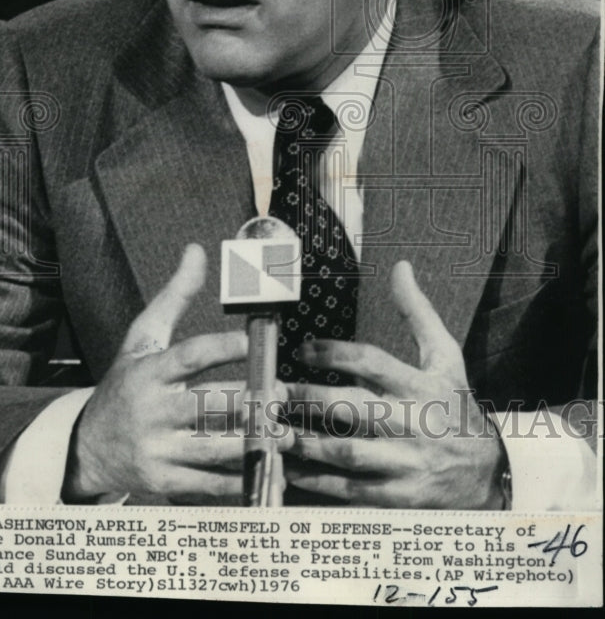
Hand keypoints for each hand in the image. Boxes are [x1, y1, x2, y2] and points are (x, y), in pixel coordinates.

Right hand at [63, 244, 290, 502]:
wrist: (86, 445)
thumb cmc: (124, 385)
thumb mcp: (141, 337)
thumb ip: (174, 296)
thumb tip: (197, 251)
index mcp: (149, 373)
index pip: (190, 358)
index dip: (225, 349)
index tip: (257, 343)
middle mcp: (152, 412)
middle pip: (208, 406)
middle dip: (251, 401)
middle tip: (283, 393)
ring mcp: (157, 450)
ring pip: (214, 447)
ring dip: (254, 441)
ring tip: (286, 432)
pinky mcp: (163, 482)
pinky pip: (208, 484)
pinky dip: (239, 480)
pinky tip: (266, 471)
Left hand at [285, 261, 505, 507]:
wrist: (490, 471)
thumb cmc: (457, 406)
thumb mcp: (445, 356)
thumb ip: (418, 312)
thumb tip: (401, 268)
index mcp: (421, 385)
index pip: (372, 363)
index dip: (334, 353)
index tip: (302, 349)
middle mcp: (413, 422)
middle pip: (355, 408)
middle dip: (311, 399)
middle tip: (277, 392)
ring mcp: (407, 462)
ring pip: (350, 452)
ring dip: (308, 442)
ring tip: (276, 430)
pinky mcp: (401, 496)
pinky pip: (354, 490)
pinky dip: (321, 483)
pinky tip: (294, 471)